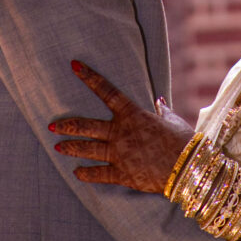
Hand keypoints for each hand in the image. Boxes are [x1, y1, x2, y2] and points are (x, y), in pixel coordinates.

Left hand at [50, 62, 195, 193]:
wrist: (188, 166)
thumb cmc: (182, 140)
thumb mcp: (171, 120)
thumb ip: (161, 111)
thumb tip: (159, 102)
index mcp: (132, 114)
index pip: (106, 91)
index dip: (89, 77)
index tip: (74, 66)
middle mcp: (121, 132)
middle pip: (87, 126)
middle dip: (67, 125)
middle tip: (51, 125)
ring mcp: (119, 154)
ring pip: (88, 149)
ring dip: (71, 148)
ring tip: (57, 146)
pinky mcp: (123, 174)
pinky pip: (99, 174)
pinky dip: (87, 174)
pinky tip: (77, 173)